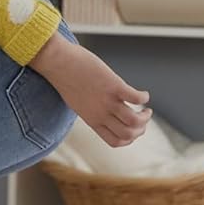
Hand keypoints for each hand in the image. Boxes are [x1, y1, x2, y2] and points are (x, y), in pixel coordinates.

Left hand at [30, 33, 150, 147]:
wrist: (56, 63)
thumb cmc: (66, 78)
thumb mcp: (78, 101)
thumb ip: (90, 108)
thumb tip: (102, 106)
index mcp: (92, 120)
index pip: (115, 141)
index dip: (129, 139)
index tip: (132, 128)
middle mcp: (100, 114)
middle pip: (128, 134)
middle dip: (141, 129)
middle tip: (143, 117)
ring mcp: (107, 101)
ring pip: (134, 121)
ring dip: (145, 117)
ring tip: (146, 109)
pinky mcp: (113, 86)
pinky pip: (136, 98)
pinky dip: (144, 98)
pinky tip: (144, 94)